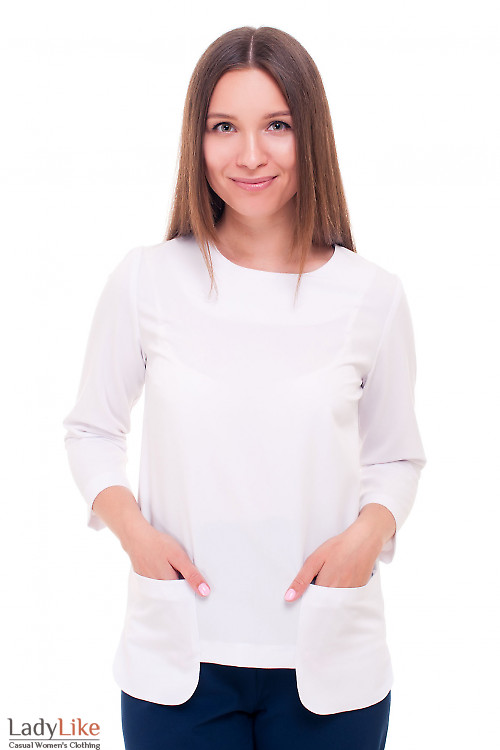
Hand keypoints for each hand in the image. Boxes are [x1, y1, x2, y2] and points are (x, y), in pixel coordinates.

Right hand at [92, 486, 210, 597]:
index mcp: (168, 586)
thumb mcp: (179, 557)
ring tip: (173, 567)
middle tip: (183, 571)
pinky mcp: (144, 579)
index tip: (196, 582)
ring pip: (166, 589)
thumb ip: (192, 575)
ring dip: (172, 582)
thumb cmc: (158, 544)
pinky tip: (164, 567)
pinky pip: (157, 585)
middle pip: (175, 594)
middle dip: (182, 587)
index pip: (184, 596)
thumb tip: (205, 592)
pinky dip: (163, 579)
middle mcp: (157, 589)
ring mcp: (149, 584)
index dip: (191, 589)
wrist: (136, 536)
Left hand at [284, 522, 380, 601]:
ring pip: (335, 605)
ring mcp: (351, 595)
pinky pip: (347, 601)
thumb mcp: (315, 559)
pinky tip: (341, 580)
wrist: (364, 540)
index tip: (305, 595)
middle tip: (320, 583)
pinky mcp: (359, 592)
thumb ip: (302, 579)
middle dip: (318, 601)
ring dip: (330, 599)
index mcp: (326, 587)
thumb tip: (289, 597)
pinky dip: (341, 596)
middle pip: (324, 606)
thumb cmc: (339, 547)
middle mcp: (339, 595)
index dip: (307, 601)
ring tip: (331, 578)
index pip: (312, 605)